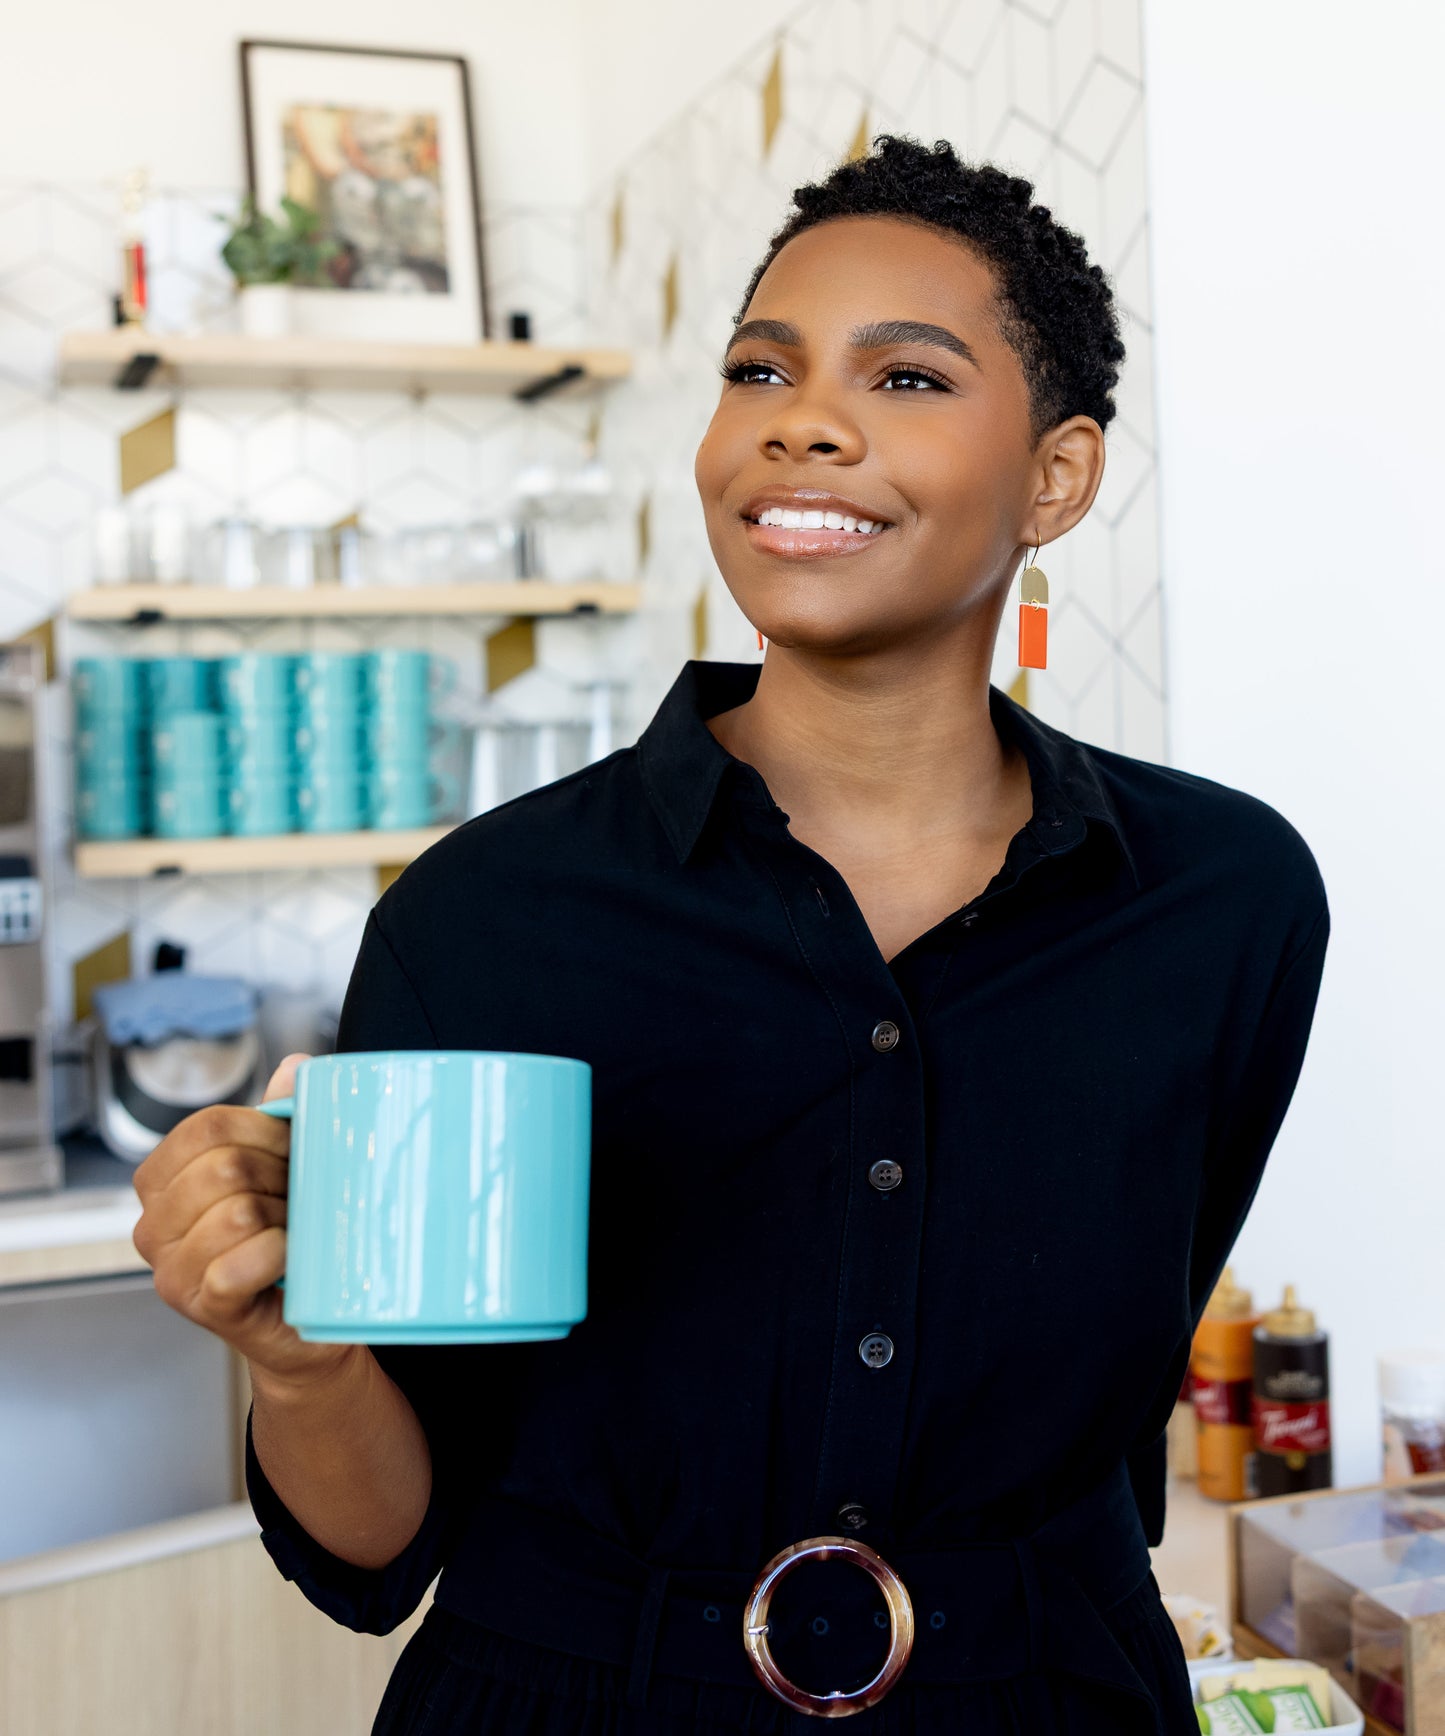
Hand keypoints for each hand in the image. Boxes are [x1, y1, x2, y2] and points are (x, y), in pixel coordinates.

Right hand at [132, 1052, 353, 1387]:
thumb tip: (297, 1067)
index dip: (265, 1130)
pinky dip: (278, 1255)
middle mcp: (153, 1226)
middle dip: (280, 1177)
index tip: (293, 1151)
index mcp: (163, 1180)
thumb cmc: (288, 1238)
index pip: (208, 1126)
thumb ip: (281, 1116)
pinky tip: (288, 1260)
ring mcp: (172, 1271)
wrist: (306, 1321)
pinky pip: (239, 1264)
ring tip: (293, 1233)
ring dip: (284, 1219)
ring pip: (236, 1213)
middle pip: (224, 1166)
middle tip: (297, 1200)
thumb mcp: (282, 1169)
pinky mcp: (202, 1306)